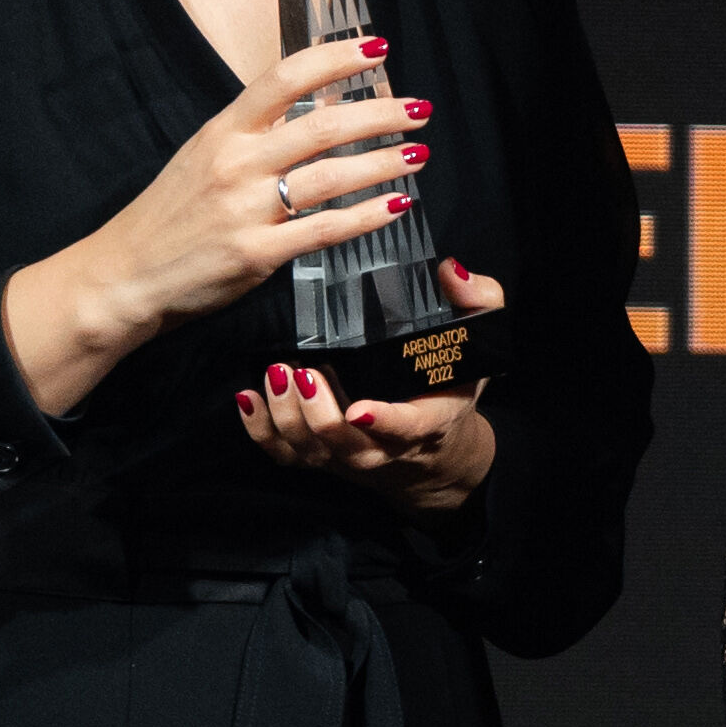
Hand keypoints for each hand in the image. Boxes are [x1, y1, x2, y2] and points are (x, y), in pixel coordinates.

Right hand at [6, 37, 427, 414]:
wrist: (125, 274)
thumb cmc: (172, 214)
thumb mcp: (205, 156)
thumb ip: (257, 134)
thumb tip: (319, 106)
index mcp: (223, 131)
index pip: (285, 78)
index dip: (335, 59)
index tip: (377, 48)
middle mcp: (236, 163)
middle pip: (324, 126)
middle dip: (380, 115)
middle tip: (419, 110)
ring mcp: (247, 209)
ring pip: (332, 176)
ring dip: (384, 163)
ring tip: (419, 154)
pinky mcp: (257, 253)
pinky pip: (326, 229)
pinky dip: (368, 216)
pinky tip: (397, 205)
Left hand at [231, 263, 507, 514]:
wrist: (432, 448)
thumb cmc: (449, 386)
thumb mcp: (474, 345)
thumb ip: (475, 305)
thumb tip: (450, 270)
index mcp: (426, 422)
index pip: (406, 428)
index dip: (383, 423)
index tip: (360, 410)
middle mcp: (383, 447)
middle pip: (343, 443)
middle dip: (317, 413)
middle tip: (302, 371)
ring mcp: (346, 455)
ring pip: (308, 449)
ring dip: (286, 414)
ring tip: (277, 373)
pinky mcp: (319, 456)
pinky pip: (283, 454)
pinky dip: (260, 429)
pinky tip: (250, 396)